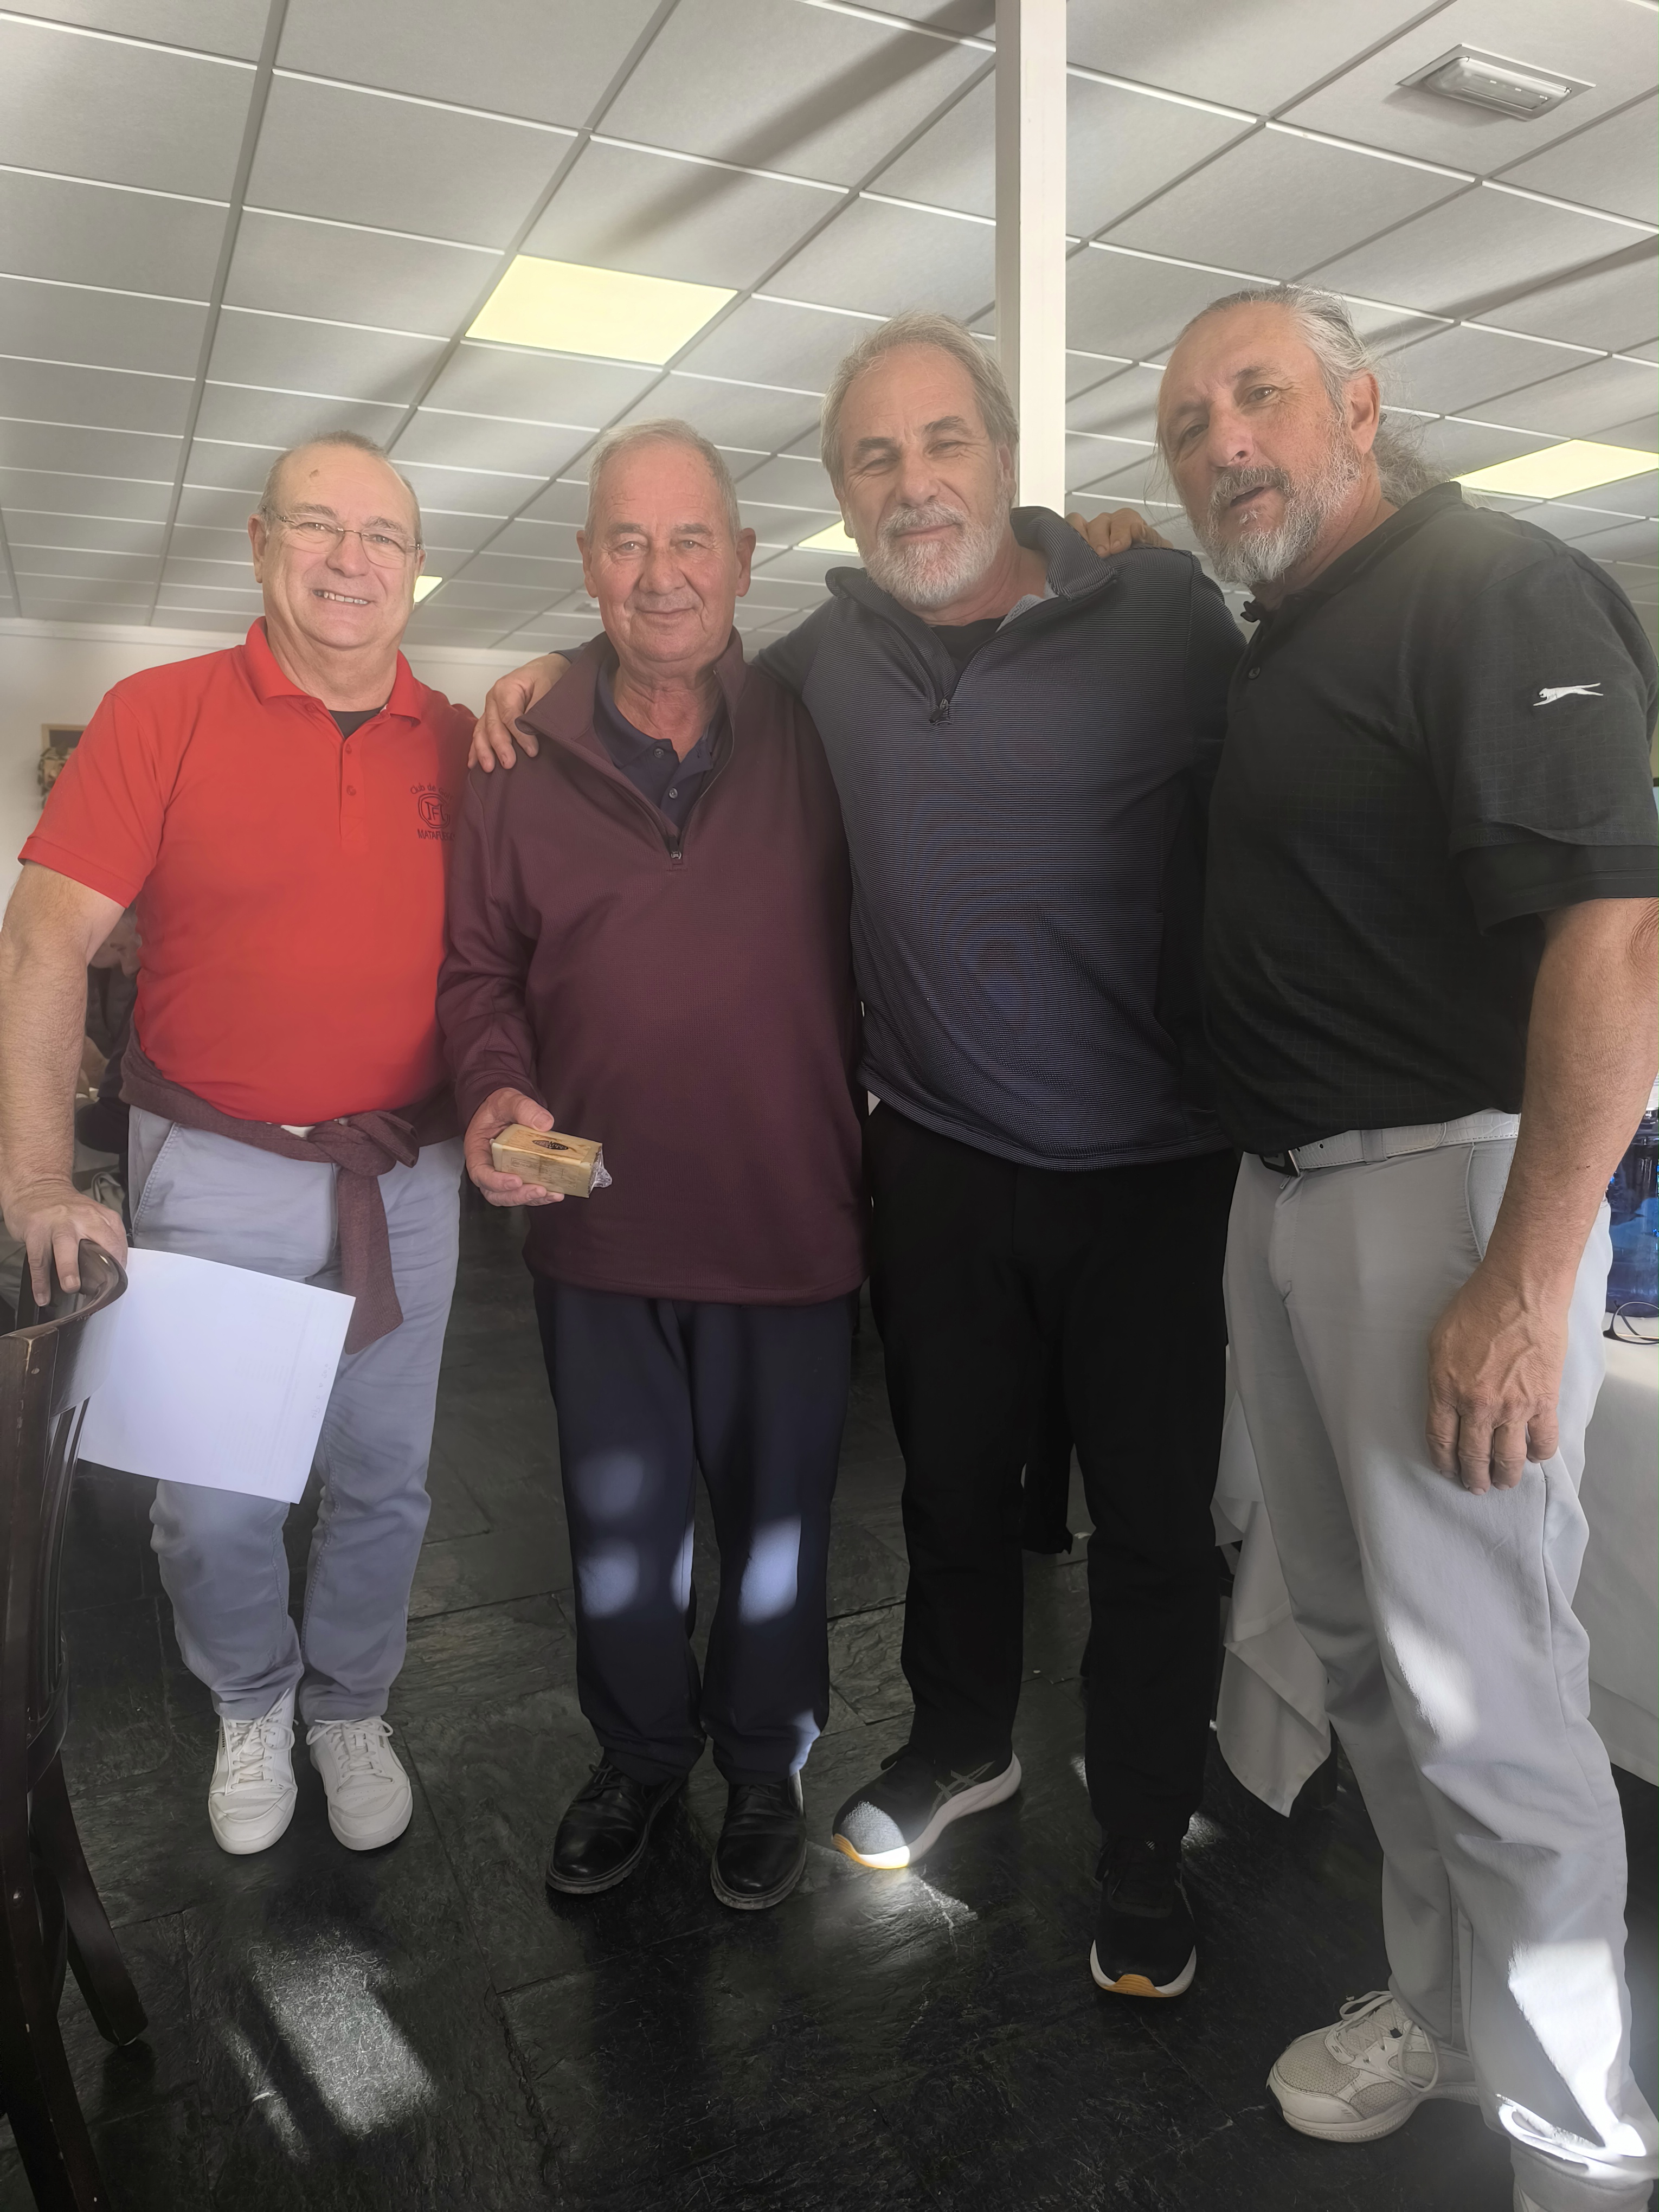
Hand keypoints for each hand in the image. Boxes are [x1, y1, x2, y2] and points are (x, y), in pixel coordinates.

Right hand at [6, 1177, 127, 1302]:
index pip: (117, 1242)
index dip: (118, 1264)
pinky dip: (40, 1280)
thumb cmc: (66, 1209)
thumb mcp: (92, 1216)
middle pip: (98, 1240)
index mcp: (101, 1216)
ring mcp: (58, 1223)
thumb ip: (104, 1237)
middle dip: (101, 1262)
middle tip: (99, 1285)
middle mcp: (82, 1217)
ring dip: (69, 1269)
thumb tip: (112, 1270)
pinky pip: (38, 1258)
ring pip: (65, 1246)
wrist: (37, 1187)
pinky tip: (42, 1295)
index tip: (115, 1282)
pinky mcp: (35, 1230)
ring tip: (71, 1287)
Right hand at [463, 1087, 563, 1207]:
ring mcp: (502, 1174)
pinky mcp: (518, 1176)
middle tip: (539, 1190)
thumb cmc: (500, 1106)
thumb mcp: (508, 1100)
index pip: (480, 1173)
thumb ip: (523, 1108)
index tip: (516, 1180)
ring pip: (512, 1196)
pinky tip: (556, 1192)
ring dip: (532, 1199)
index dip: (496, 1181)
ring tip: (553, 1194)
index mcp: (477, 1151)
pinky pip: (525, 1190)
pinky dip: (540, 1195)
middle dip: (518, 1195)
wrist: (505, 1109)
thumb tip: (545, 1123)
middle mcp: (487, 1167)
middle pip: (496, 1193)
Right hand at [469, 655, 570, 772]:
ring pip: (481, 731)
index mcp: (505, 688)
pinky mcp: (491, 718)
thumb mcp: (547, 687)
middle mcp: (493, 699)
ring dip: (484, 751)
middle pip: (492, 725)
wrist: (544, 669)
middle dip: (499, 746)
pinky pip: (480, 734)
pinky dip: (476, 749)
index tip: (532, 751)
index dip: (520, 735)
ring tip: (489, 769)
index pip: (509, 715)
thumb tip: (534, 729)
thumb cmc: (546, 676)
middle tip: (509, 764)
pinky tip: (474, 764)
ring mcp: (490, 709)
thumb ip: (539, 707)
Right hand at [1065, 507, 1171, 557]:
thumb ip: (1150, 540)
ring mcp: (1089, 534)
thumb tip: (1137, 530)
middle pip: (1100, 522)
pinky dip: (1065, 537)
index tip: (1120, 547)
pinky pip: (1065, 532)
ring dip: (1081, 538)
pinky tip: (1070, 552)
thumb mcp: (1155, 554)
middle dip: (1101, 538)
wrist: (1138, 585)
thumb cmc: (1145, 567)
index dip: (1121, 530)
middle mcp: (1108, 526)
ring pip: (1079, 524)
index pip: (1124, 518)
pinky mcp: (1073, 544)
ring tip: (1085, 557)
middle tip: (1103, 555)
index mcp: (1129, 524)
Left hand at [1425, 1263, 1569, 1492]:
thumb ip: (1440, 1377)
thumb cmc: (1476, 1307)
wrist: (1520, 1292)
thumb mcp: (1438, 1341)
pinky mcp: (1543, 1402)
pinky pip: (1543, 1442)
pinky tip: (1535, 1456)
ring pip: (1508, 1459)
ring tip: (1503, 1482)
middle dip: (1473, 1477)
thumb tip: (1445, 1402)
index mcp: (1445, 1389)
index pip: (1440, 1440)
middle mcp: (1477, 1405)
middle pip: (1473, 1456)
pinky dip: (1539, 1455)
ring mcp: (1512, 1407)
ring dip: (1505, 1476)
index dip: (1444, 1461)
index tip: (1448, 1471)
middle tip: (1476, 1487)